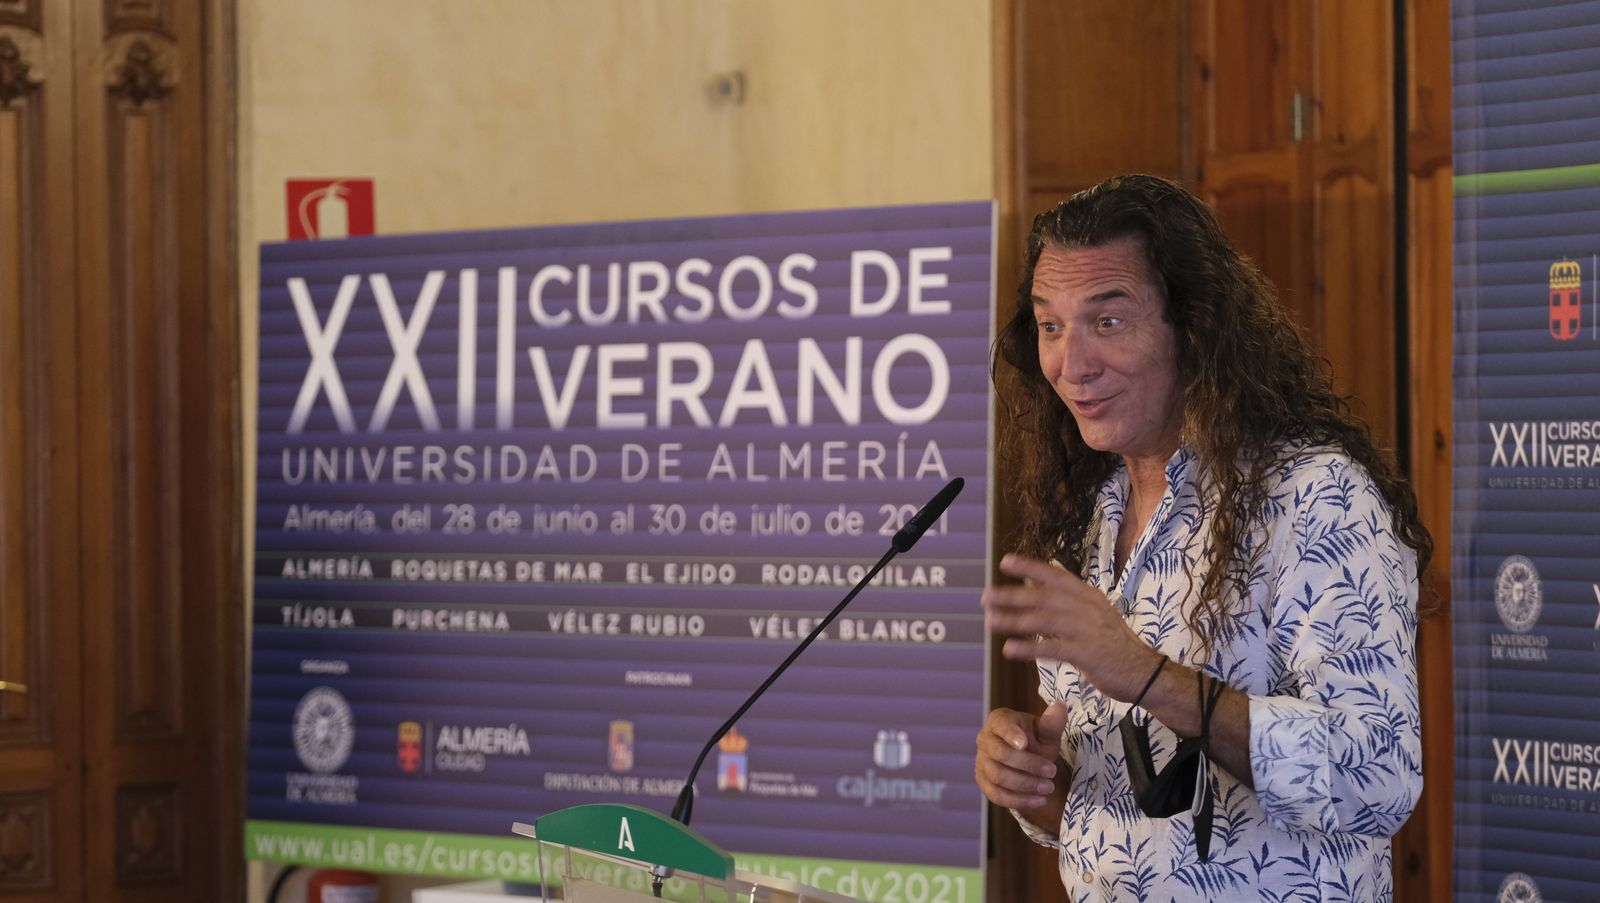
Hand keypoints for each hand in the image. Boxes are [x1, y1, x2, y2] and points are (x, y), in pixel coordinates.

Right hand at [974, 703, 1070, 831]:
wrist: (1028, 763)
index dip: (1010, 734)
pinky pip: (997, 795)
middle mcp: (985, 739)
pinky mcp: (984, 782)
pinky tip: (1039, 800)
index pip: (1000, 726)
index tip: (1025, 743)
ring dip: (1025, 784)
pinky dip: (1019, 800)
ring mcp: (981, 762)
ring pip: (998, 776)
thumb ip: (1051, 724)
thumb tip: (1061, 707)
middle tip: (1052, 772)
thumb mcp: (1046, 734)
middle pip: (1000, 754)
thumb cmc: (1036, 742)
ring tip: (1049, 788)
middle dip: (1028, 765)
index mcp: (998, 721)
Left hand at [982, 553, 1162, 701]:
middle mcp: (1088, 608)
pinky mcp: (1088, 654)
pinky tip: (1009, 649)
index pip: (1056, 576)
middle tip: (986, 596)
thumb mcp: (1094, 618)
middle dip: (1012, 596)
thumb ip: (1067, 606)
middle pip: (1044, 597)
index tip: (1005, 562)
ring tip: (990, 621)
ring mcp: (1088, 630)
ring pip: (1044, 621)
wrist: (1145, 673)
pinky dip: (1029, 648)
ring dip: (1014, 620)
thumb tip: (1035, 594)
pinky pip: (1053, 648)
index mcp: (1089, 597)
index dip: (1030, 568)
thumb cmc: (1114, 646)